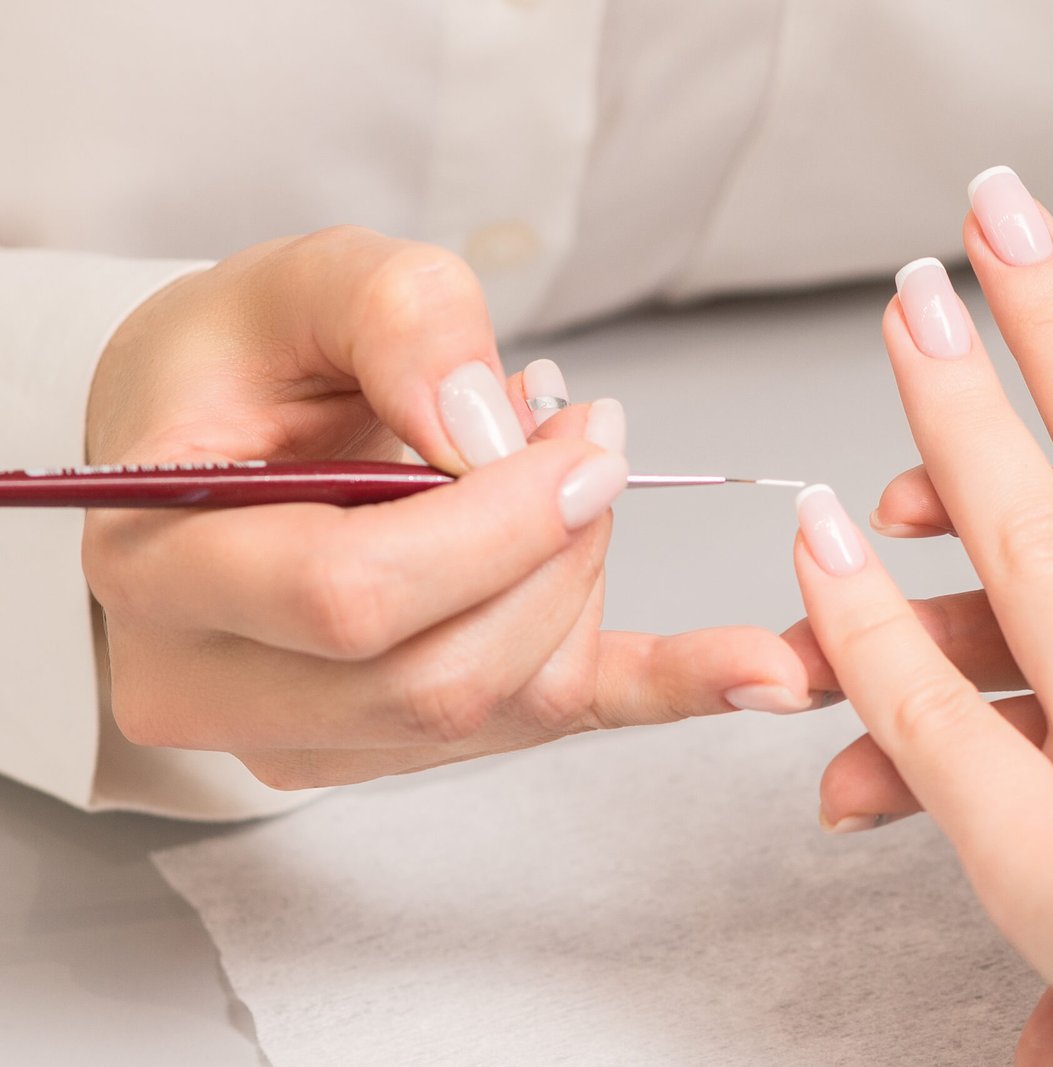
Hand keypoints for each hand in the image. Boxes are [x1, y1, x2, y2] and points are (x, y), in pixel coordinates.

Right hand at [83, 227, 813, 787]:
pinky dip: (670, 690)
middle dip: (558, 550)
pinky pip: (556, 724)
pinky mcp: (406, 739)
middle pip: (444, 672)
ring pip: (509, 704)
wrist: (218, 437)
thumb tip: (491, 426)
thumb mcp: (301, 282)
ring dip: (585, 578)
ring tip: (575, 472)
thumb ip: (395, 317)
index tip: (580, 437)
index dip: (496, 521)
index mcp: (161, 571)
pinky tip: (771, 672)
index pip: (351, 595)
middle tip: (592, 442)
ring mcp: (314, 736)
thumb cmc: (240, 360)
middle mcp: (217, 686)